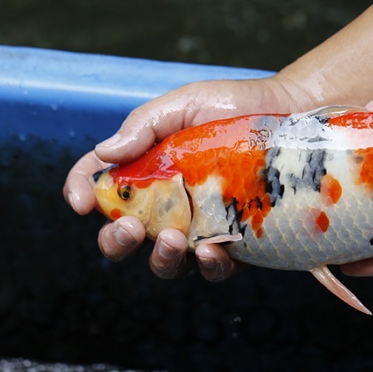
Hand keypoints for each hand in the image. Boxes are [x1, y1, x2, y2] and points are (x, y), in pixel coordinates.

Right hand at [63, 77, 305, 279]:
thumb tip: (106, 153)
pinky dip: (209, 265)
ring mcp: (201, 226)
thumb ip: (144, 125)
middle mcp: (167, 203)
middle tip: (132, 229)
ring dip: (162, 259)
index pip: (99, 184)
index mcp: (144, 168)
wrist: (293, 114)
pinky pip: (215, 267)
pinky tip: (211, 250)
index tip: (81, 202)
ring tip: (174, 241)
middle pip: (125, 235)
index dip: (80, 193)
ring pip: (167, 260)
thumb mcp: (185, 104)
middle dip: (117, 240)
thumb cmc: (235, 105)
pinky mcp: (236, 242)